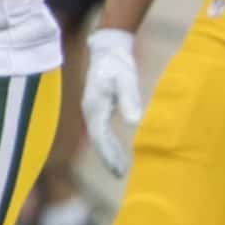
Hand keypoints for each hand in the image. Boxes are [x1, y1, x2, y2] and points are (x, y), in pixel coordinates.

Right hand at [80, 28, 143, 176]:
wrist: (108, 48)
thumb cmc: (117, 62)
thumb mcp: (125, 78)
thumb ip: (129, 98)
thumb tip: (134, 121)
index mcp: (94, 107)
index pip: (101, 137)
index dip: (109, 155)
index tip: (119, 170)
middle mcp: (90, 111)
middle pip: (98, 141)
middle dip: (109, 158)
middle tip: (121, 175)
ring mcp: (93, 110)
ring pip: (99, 137)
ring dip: (109, 153)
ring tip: (121, 169)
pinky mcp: (98, 108)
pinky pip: (102, 131)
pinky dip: (110, 143)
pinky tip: (119, 150)